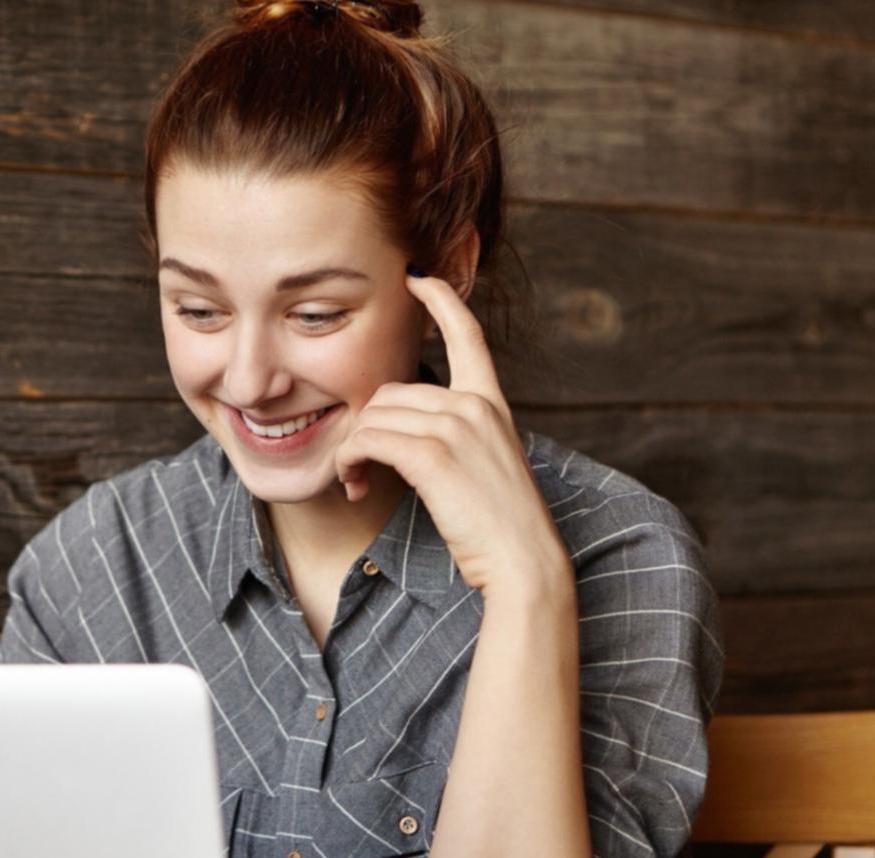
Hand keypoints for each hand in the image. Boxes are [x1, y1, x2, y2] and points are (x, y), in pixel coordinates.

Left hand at [334, 266, 573, 596]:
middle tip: (360, 471)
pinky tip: (356, 487)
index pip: (468, 335)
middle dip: (365, 430)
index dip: (441, 300)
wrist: (524, 564)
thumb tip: (399, 435)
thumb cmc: (501, 529)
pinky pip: (368, 440)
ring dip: (352, 451)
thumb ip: (454, 439)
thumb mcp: (486, 468)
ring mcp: (457, 427)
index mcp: (492, 404)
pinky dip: (350, 462)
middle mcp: (476, 406)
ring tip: (357, 483)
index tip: (418, 276)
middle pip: (391, 392)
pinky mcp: (434, 455)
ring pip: (373, 416)